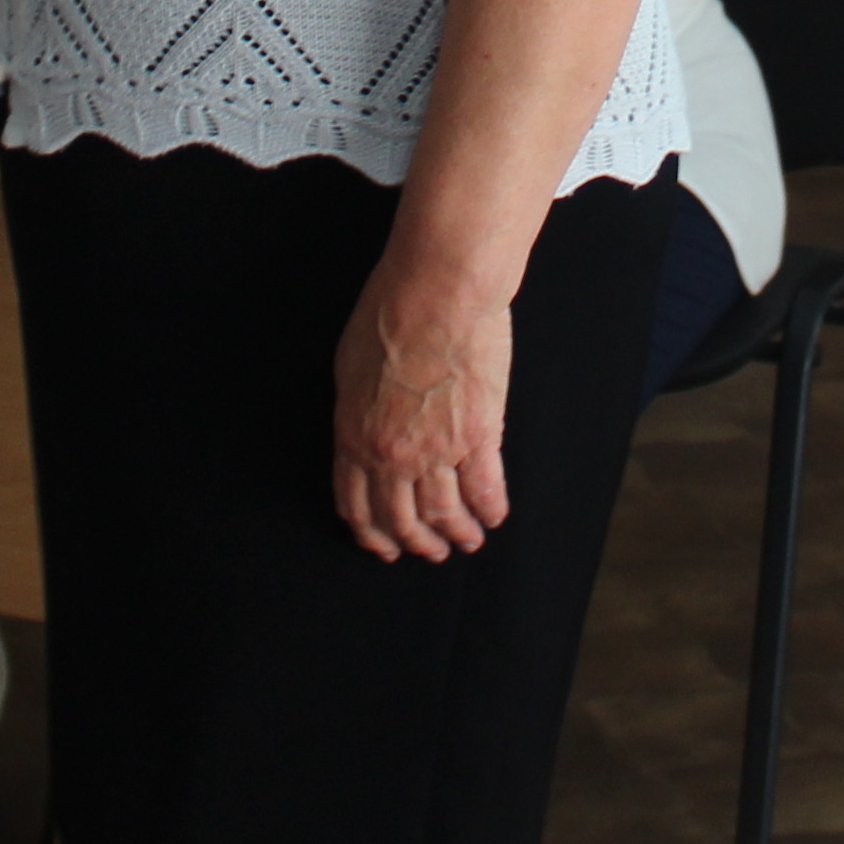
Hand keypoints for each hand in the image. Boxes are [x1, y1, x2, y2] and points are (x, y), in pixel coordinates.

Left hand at [330, 256, 515, 561]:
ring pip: (443, 513)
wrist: (437, 290)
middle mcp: (391, 454)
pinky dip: (490, 510)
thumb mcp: (350, 365)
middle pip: (400, 518)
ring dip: (456, 534)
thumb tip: (363, 432)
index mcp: (354, 435)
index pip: (355, 503)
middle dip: (415, 543)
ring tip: (466, 543)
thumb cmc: (390, 311)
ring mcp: (436, 450)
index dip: (370, 533)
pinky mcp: (478, 437)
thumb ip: (356, 410)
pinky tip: (494, 517)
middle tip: (429, 553)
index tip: (383, 547)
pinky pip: (484, 488)